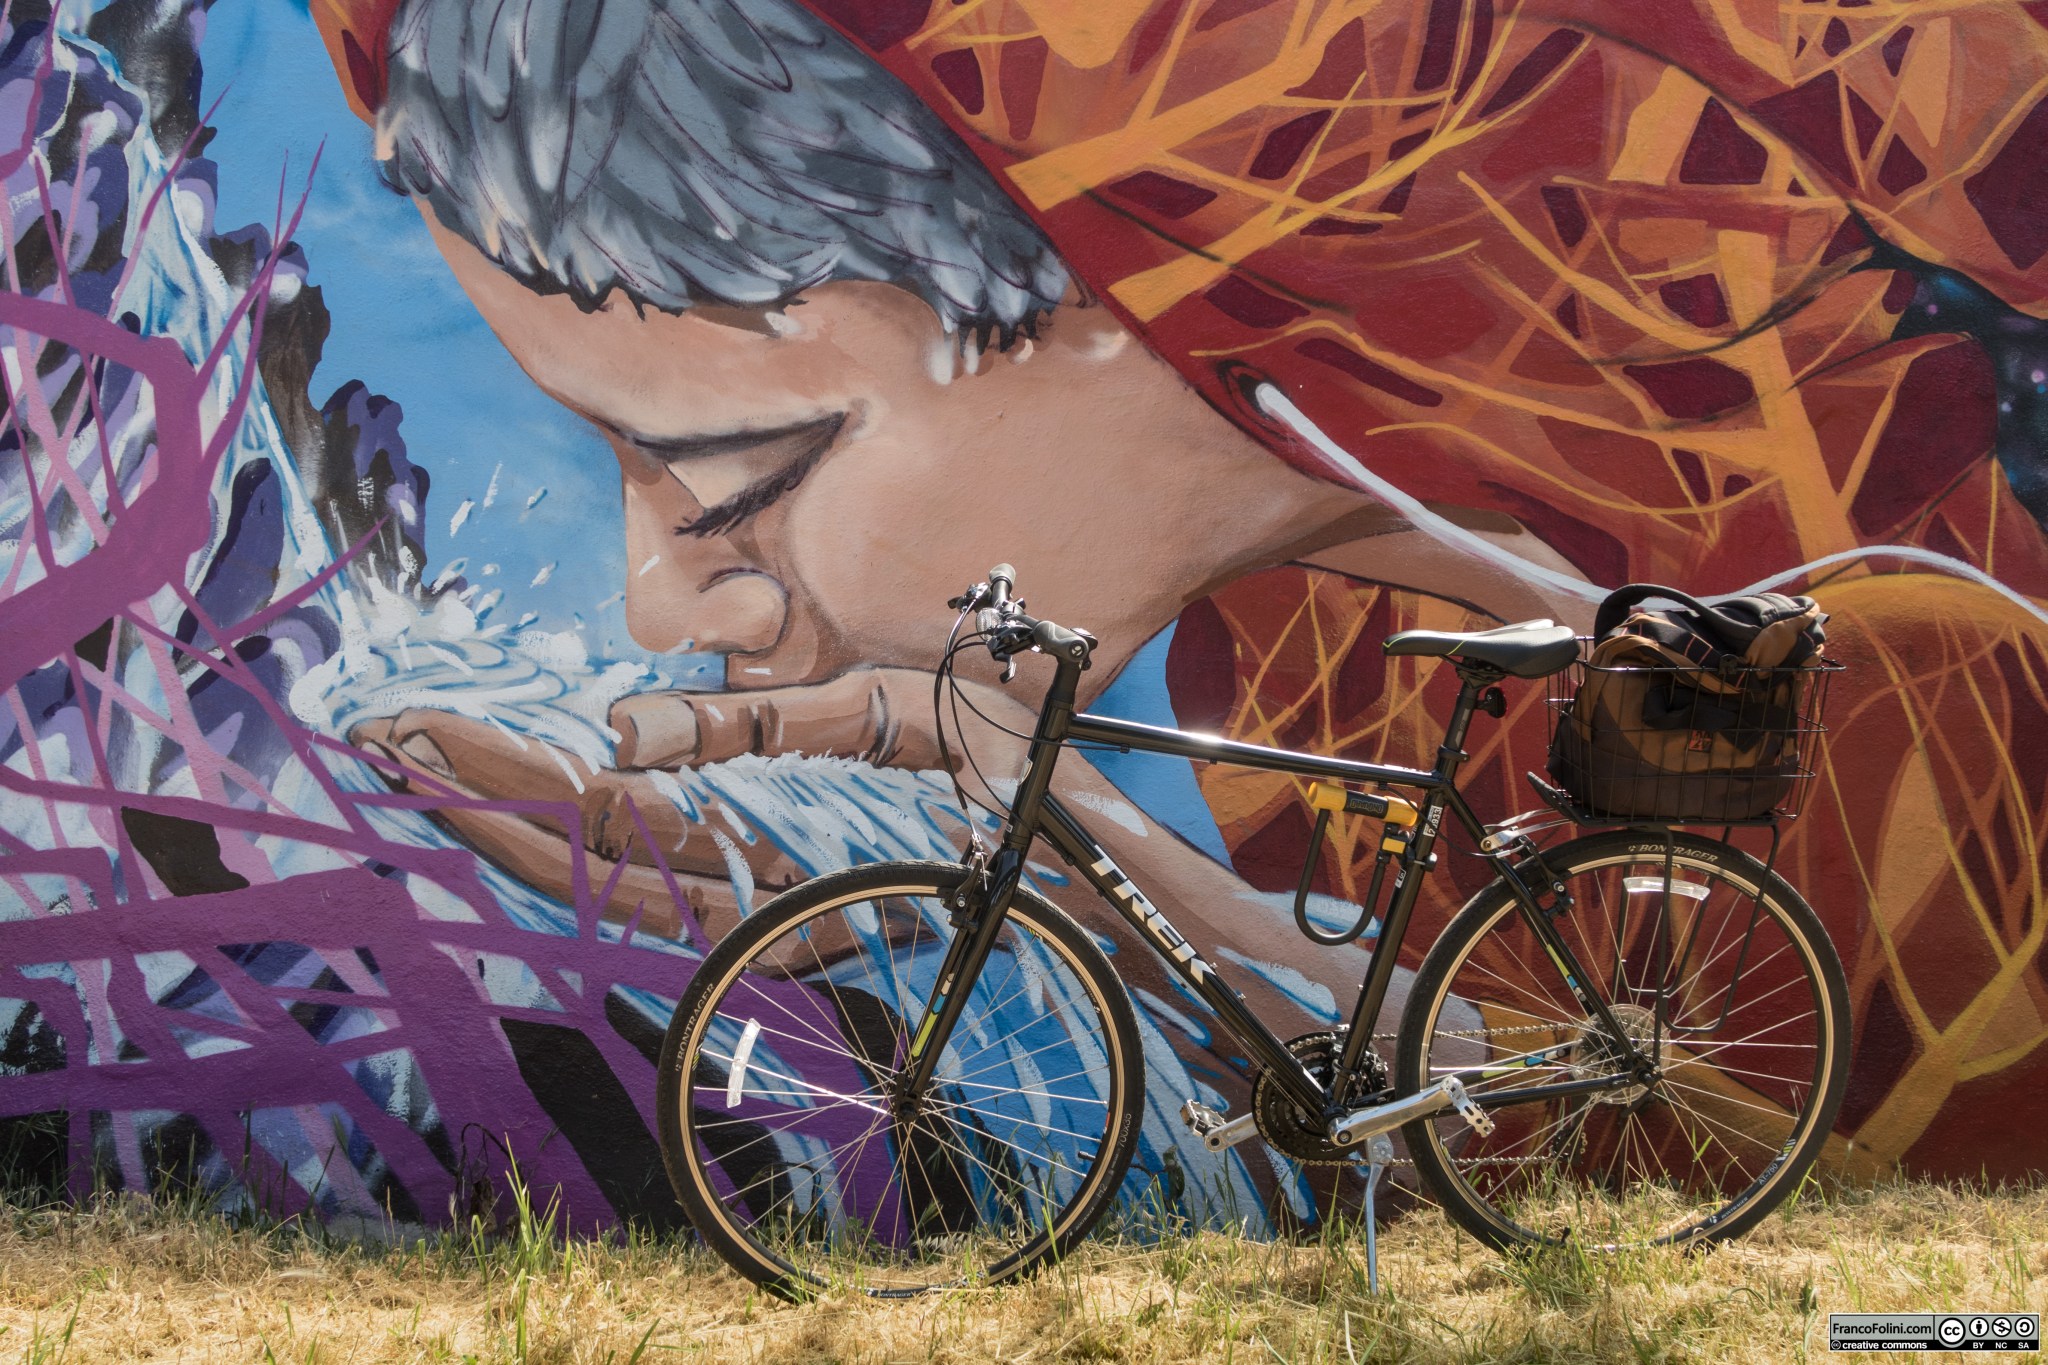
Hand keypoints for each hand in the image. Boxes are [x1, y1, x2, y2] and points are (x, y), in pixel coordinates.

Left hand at [348, 667, 1035, 941]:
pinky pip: (647, 866)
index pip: (603, 824)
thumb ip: (765, 727)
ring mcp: (754, 907)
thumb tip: (619, 730)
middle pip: (578, 856)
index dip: (502, 777)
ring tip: (419, 756)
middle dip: (474, 795)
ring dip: (511, 815)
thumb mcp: (898, 723)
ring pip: (601, 870)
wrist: (1097, 844)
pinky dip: (577, 825)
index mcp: (774, 877)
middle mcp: (751, 911)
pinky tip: (525, 790)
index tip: (412, 731)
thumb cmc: (1015, 769)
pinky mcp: (764, 889)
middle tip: (376, 733)